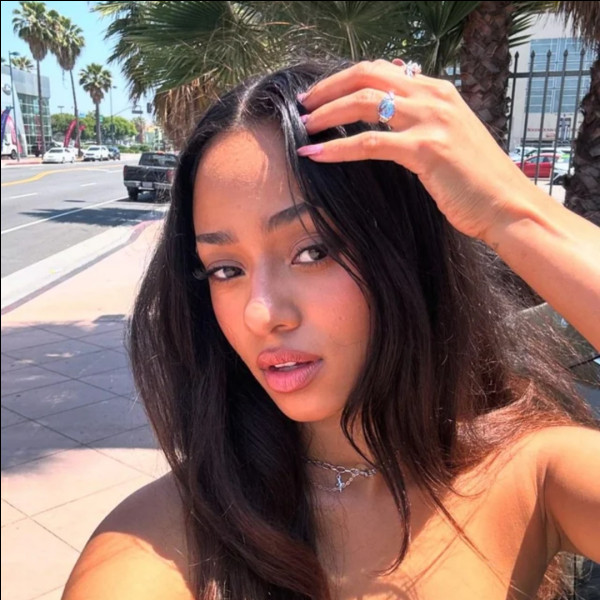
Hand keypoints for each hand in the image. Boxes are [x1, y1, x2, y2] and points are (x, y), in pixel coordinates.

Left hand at [297, 59, 534, 242]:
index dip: (346, 79)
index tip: (323, 94)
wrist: (508, 205)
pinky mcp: (427, 149)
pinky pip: (370, 142)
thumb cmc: (477, 180)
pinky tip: (315, 155)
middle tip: (304, 104)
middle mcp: (434, 97)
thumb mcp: (450, 140)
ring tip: (304, 127)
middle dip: (329, 87)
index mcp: (439, 92)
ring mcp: (431, 120)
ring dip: (327, 112)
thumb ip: (423, 123)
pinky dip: (338, 148)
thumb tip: (390, 119)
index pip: (382, 70)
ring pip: (365, 102)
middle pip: (368, 75)